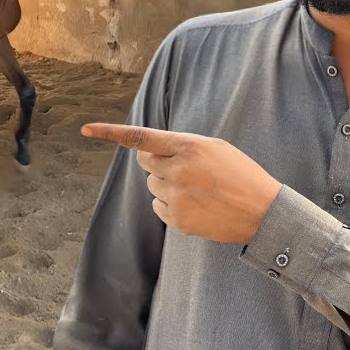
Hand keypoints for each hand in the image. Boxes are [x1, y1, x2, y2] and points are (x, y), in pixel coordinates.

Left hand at [82, 123, 282, 244]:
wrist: (264, 212)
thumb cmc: (239, 174)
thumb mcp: (214, 148)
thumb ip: (180, 145)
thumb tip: (145, 150)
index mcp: (188, 147)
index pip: (140, 137)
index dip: (110, 132)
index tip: (86, 130)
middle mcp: (178, 170)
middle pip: (143, 162)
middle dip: (155, 162)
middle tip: (182, 168)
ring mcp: (176, 196)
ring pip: (152, 185)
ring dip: (166, 184)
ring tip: (198, 189)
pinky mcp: (177, 219)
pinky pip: (158, 207)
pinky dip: (170, 205)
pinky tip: (195, 205)